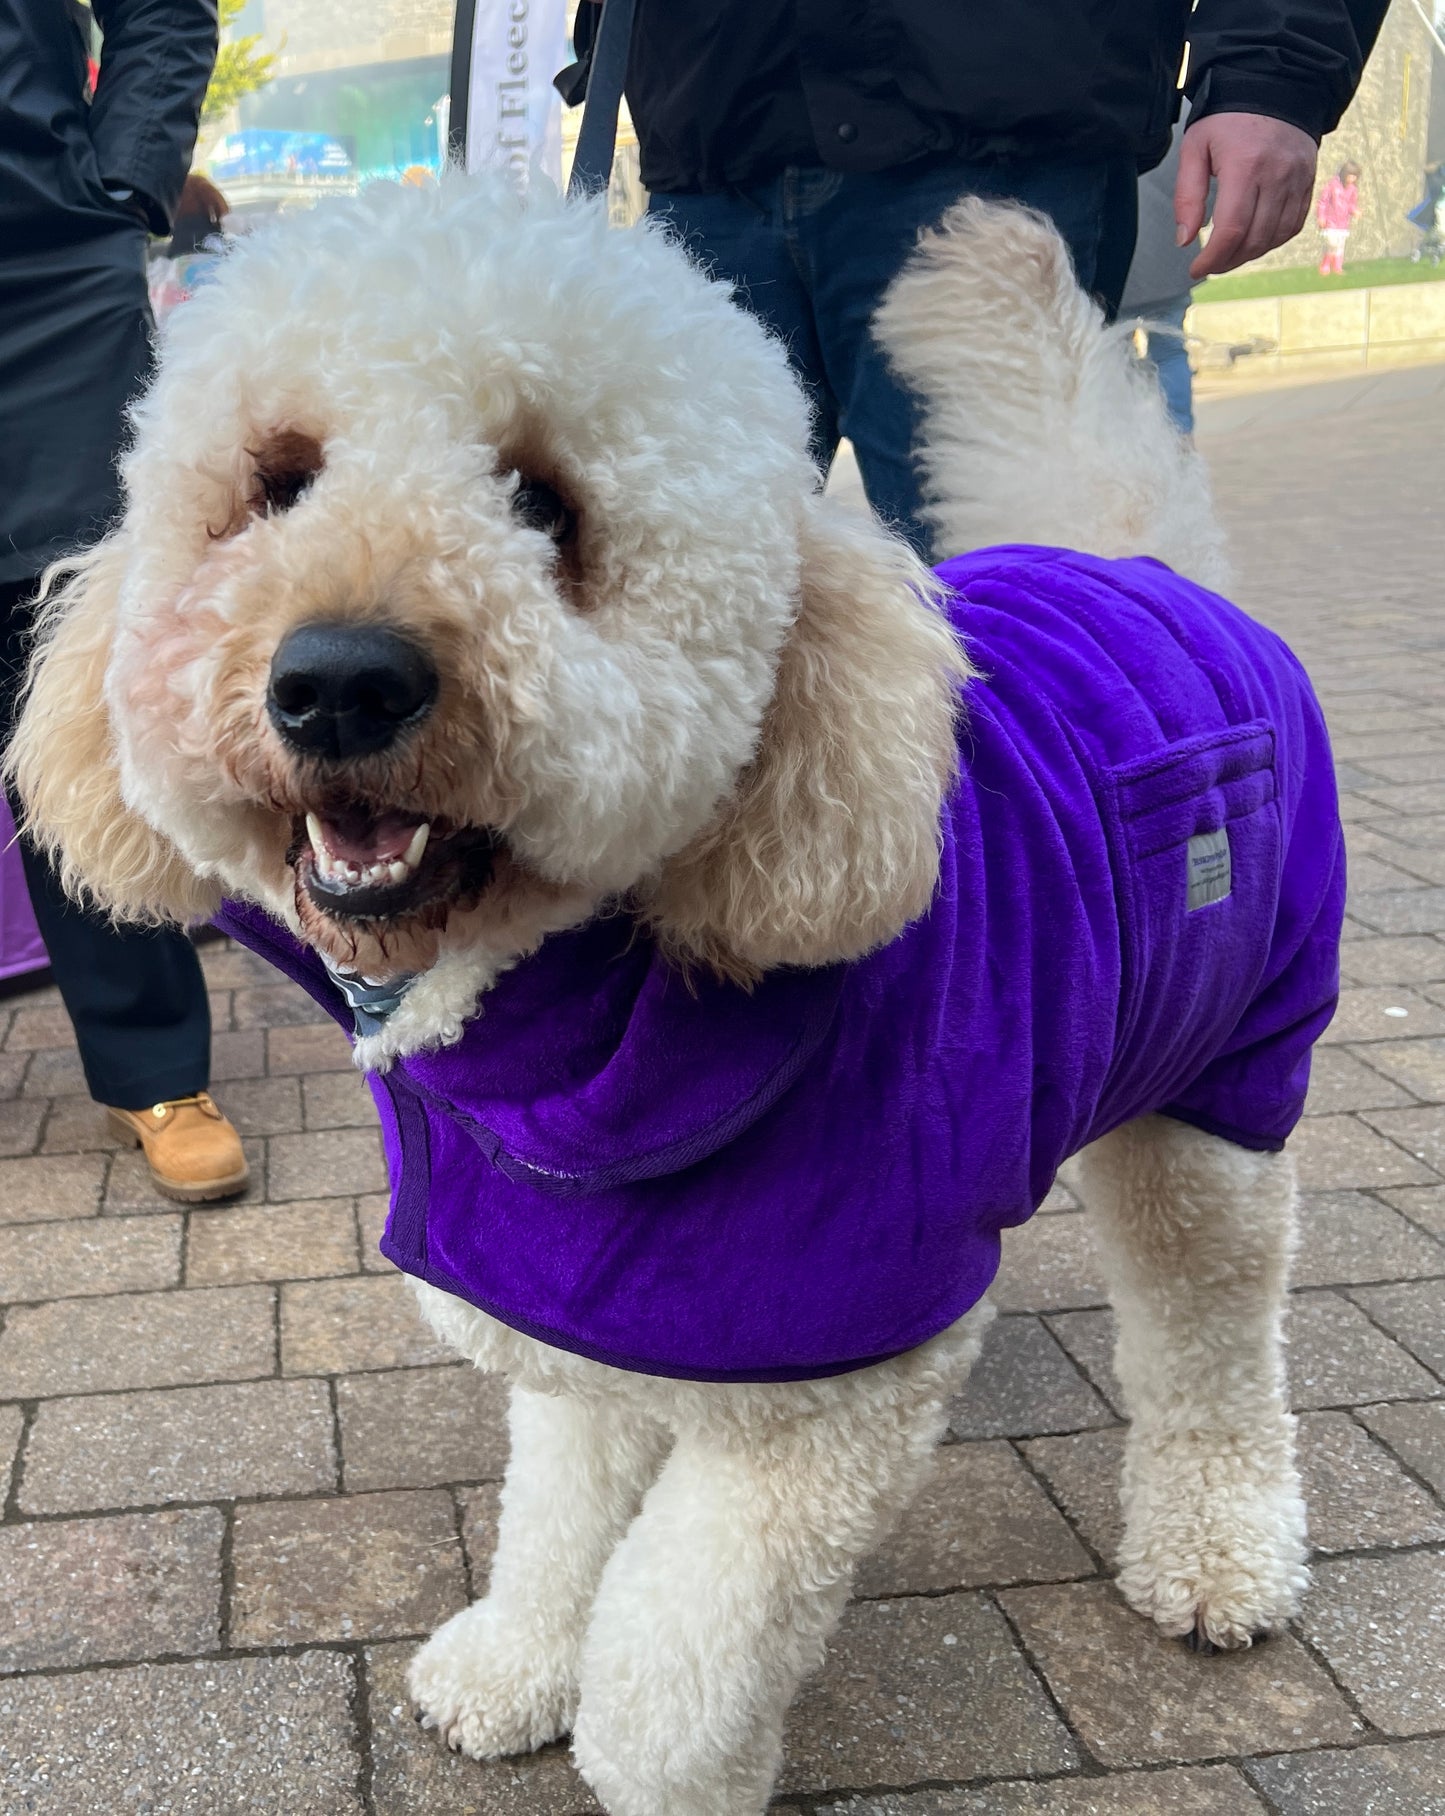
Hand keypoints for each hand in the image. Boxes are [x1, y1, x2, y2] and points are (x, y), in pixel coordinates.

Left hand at [1175, 113, 1317, 279]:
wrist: (1275, 86)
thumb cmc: (1227, 118)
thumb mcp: (1195, 147)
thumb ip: (1187, 195)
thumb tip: (1184, 240)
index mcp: (1245, 166)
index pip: (1231, 230)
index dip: (1213, 258)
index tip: (1197, 269)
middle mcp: (1276, 175)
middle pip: (1254, 239)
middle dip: (1227, 261)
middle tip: (1210, 265)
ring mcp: (1297, 179)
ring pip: (1274, 237)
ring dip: (1249, 255)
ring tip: (1228, 255)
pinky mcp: (1309, 181)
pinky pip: (1293, 225)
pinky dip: (1272, 241)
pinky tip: (1253, 241)